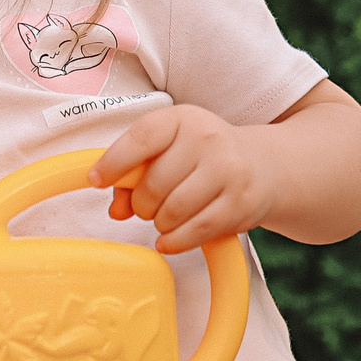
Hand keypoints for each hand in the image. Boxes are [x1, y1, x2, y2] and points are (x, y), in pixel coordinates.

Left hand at [88, 105, 272, 254]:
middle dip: (141, 204)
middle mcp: (207, 139)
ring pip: (173, 210)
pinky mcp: (241, 203)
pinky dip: (175, 241)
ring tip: (164, 218)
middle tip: (145, 207)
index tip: (97, 180)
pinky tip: (169, 239)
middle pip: (154, 183)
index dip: (114, 162)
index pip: (141, 138)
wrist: (263, 165)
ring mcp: (228, 170)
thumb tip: (116, 209)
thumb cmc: (204, 156)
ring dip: (159, 223)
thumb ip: (136, 174)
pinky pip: (196, 230)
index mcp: (182, 119)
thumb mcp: (170, 150)